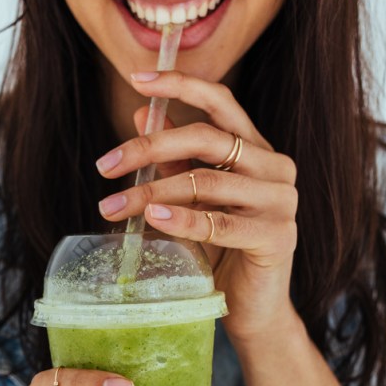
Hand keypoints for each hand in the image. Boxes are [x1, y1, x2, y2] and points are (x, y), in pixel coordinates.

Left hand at [95, 70, 300, 342]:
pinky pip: (220, 223)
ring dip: (151, 193)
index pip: (220, 102)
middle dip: (148, 148)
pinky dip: (182, 219)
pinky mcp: (277, 236)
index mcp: (256, 149)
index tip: (136, 78)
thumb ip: (175, 160)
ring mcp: (280, 201)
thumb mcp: (192, 199)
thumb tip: (140, 112)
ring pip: (206, 182)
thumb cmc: (221, 250)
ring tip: (113, 207)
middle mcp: (275, 166)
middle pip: (206, 139)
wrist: (251, 307)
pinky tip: (152, 218)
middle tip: (105, 165)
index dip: (180, 85)